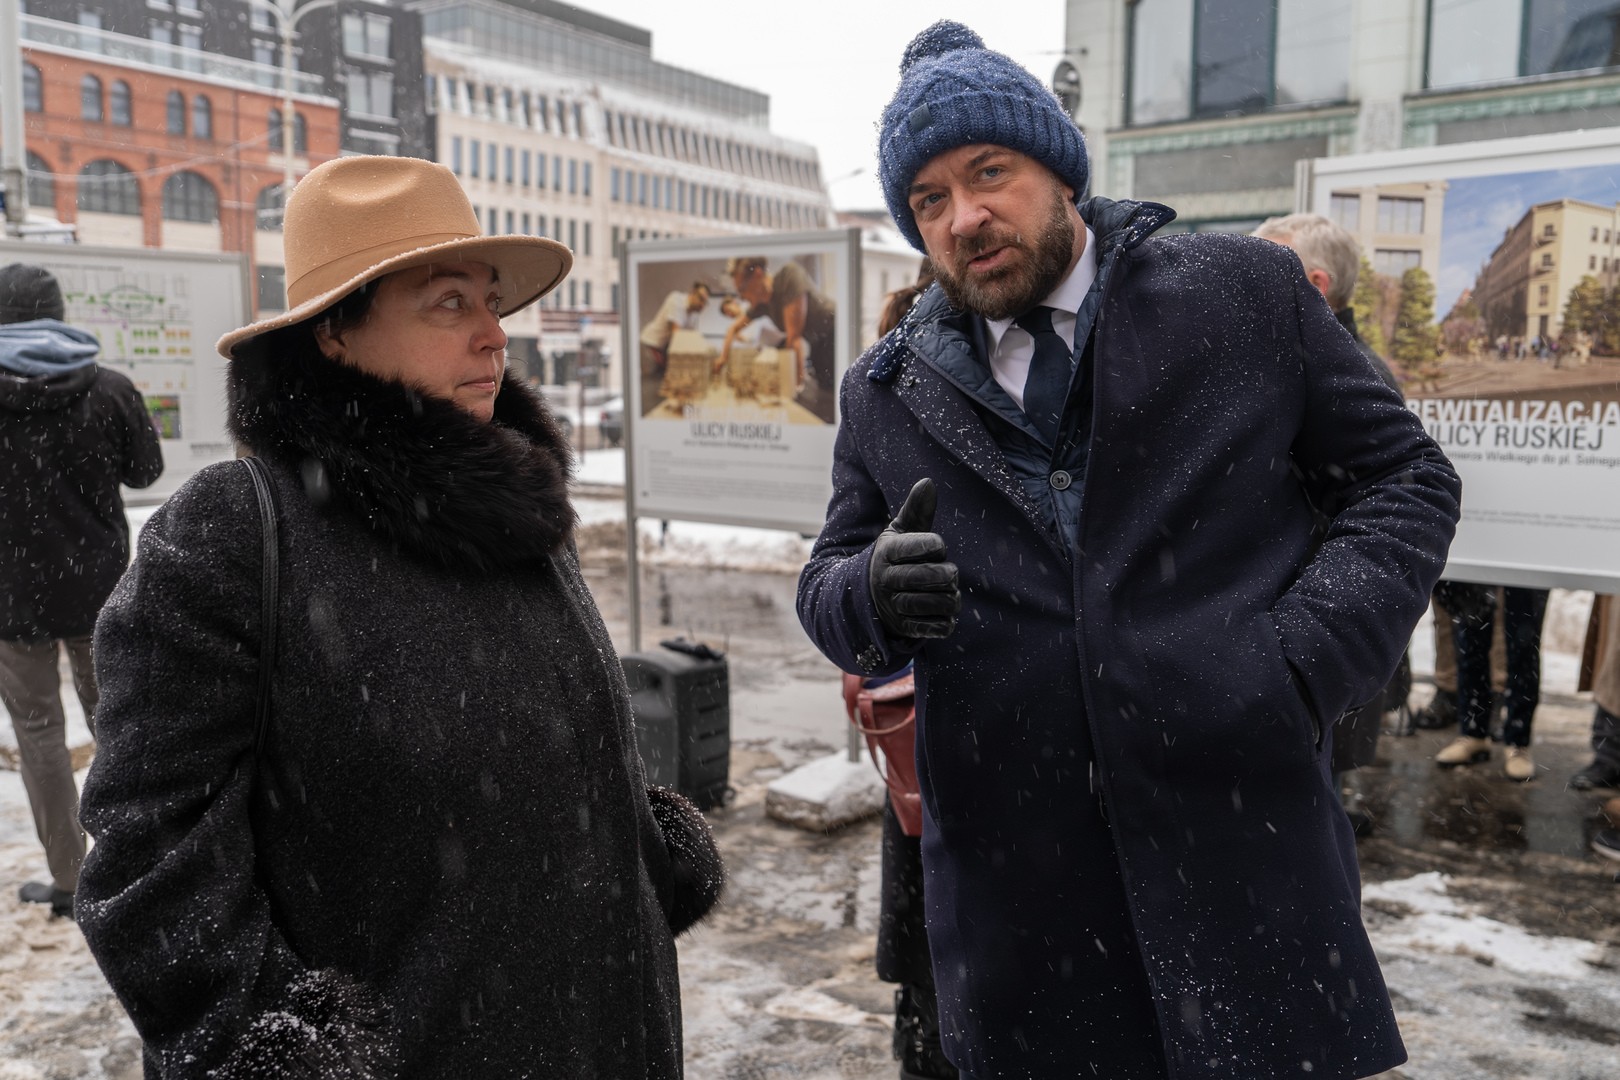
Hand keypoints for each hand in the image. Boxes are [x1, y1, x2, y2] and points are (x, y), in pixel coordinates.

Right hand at [868, 478, 959, 639]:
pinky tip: (944, 612)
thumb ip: (915, 510)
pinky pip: (937, 628)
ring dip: (952, 598)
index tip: (937, 546)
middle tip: (949, 573)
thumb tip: (928, 482)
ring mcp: (894, 607)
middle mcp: (886, 580)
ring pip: (938, 603)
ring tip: (950, 592)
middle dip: (948, 574)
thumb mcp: (899, 532)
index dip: (936, 545)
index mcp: (887, 552)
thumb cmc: (895, 558)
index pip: (921, 546)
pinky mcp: (904, 628)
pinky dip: (946, 621)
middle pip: (933, 576)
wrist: (869, 597)